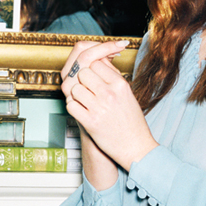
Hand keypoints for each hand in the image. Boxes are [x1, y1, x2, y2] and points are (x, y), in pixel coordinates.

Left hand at [62, 40, 157, 171]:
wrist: (134, 147)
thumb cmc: (131, 120)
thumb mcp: (127, 93)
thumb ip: (113, 75)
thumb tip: (99, 58)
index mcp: (120, 84)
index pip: (96, 62)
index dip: (92, 68)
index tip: (95, 78)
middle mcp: (109, 94)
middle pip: (83, 72)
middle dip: (83, 80)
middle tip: (89, 90)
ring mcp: (99, 108)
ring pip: (75, 88)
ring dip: (77, 94)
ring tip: (86, 102)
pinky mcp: (89, 122)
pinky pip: (71, 105)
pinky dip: (74, 107)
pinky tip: (82, 111)